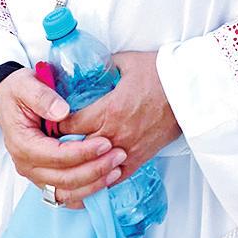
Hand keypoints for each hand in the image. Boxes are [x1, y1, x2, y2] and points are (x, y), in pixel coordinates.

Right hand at [0, 67, 126, 208]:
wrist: (6, 99)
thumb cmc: (17, 91)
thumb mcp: (26, 85)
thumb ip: (43, 97)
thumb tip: (63, 112)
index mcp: (23, 144)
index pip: (57, 156)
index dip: (83, 152)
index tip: (106, 142)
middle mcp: (26, 164)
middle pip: (64, 179)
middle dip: (94, 170)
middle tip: (119, 155)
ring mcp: (35, 174)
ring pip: (66, 192)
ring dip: (93, 184)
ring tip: (117, 170)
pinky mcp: (43, 177)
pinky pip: (65, 194)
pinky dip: (85, 192)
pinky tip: (104, 181)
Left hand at [58, 52, 180, 179]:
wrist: (189, 92)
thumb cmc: (161, 74)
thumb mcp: (126, 62)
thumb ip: (105, 65)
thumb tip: (91, 64)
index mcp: (108, 109)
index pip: (69, 126)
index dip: (55, 124)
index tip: (49, 122)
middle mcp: (114, 133)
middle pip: (75, 148)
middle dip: (61, 145)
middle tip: (51, 141)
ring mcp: (127, 149)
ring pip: (92, 166)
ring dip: (79, 162)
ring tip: (66, 159)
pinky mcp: (139, 159)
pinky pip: (114, 176)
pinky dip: (100, 176)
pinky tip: (90, 173)